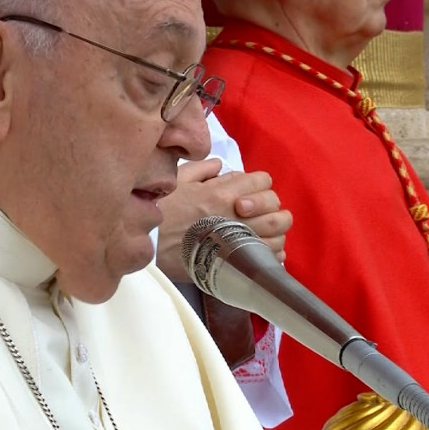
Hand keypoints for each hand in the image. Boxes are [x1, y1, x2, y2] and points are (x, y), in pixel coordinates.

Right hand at [155, 158, 291, 281]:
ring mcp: (239, 240)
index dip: (260, 185)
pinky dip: (272, 254)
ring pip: (278, 234)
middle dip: (272, 208)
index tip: (250, 194)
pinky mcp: (237, 263)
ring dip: (276, 232)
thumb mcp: (176, 181)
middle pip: (275, 207)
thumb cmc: (162, 213)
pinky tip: (262, 252)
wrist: (150, 247)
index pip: (262, 181)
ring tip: (265, 233)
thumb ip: (201, 169)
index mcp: (222, 192)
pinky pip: (269, 258)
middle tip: (261, 213)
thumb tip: (219, 165)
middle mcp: (236, 215)